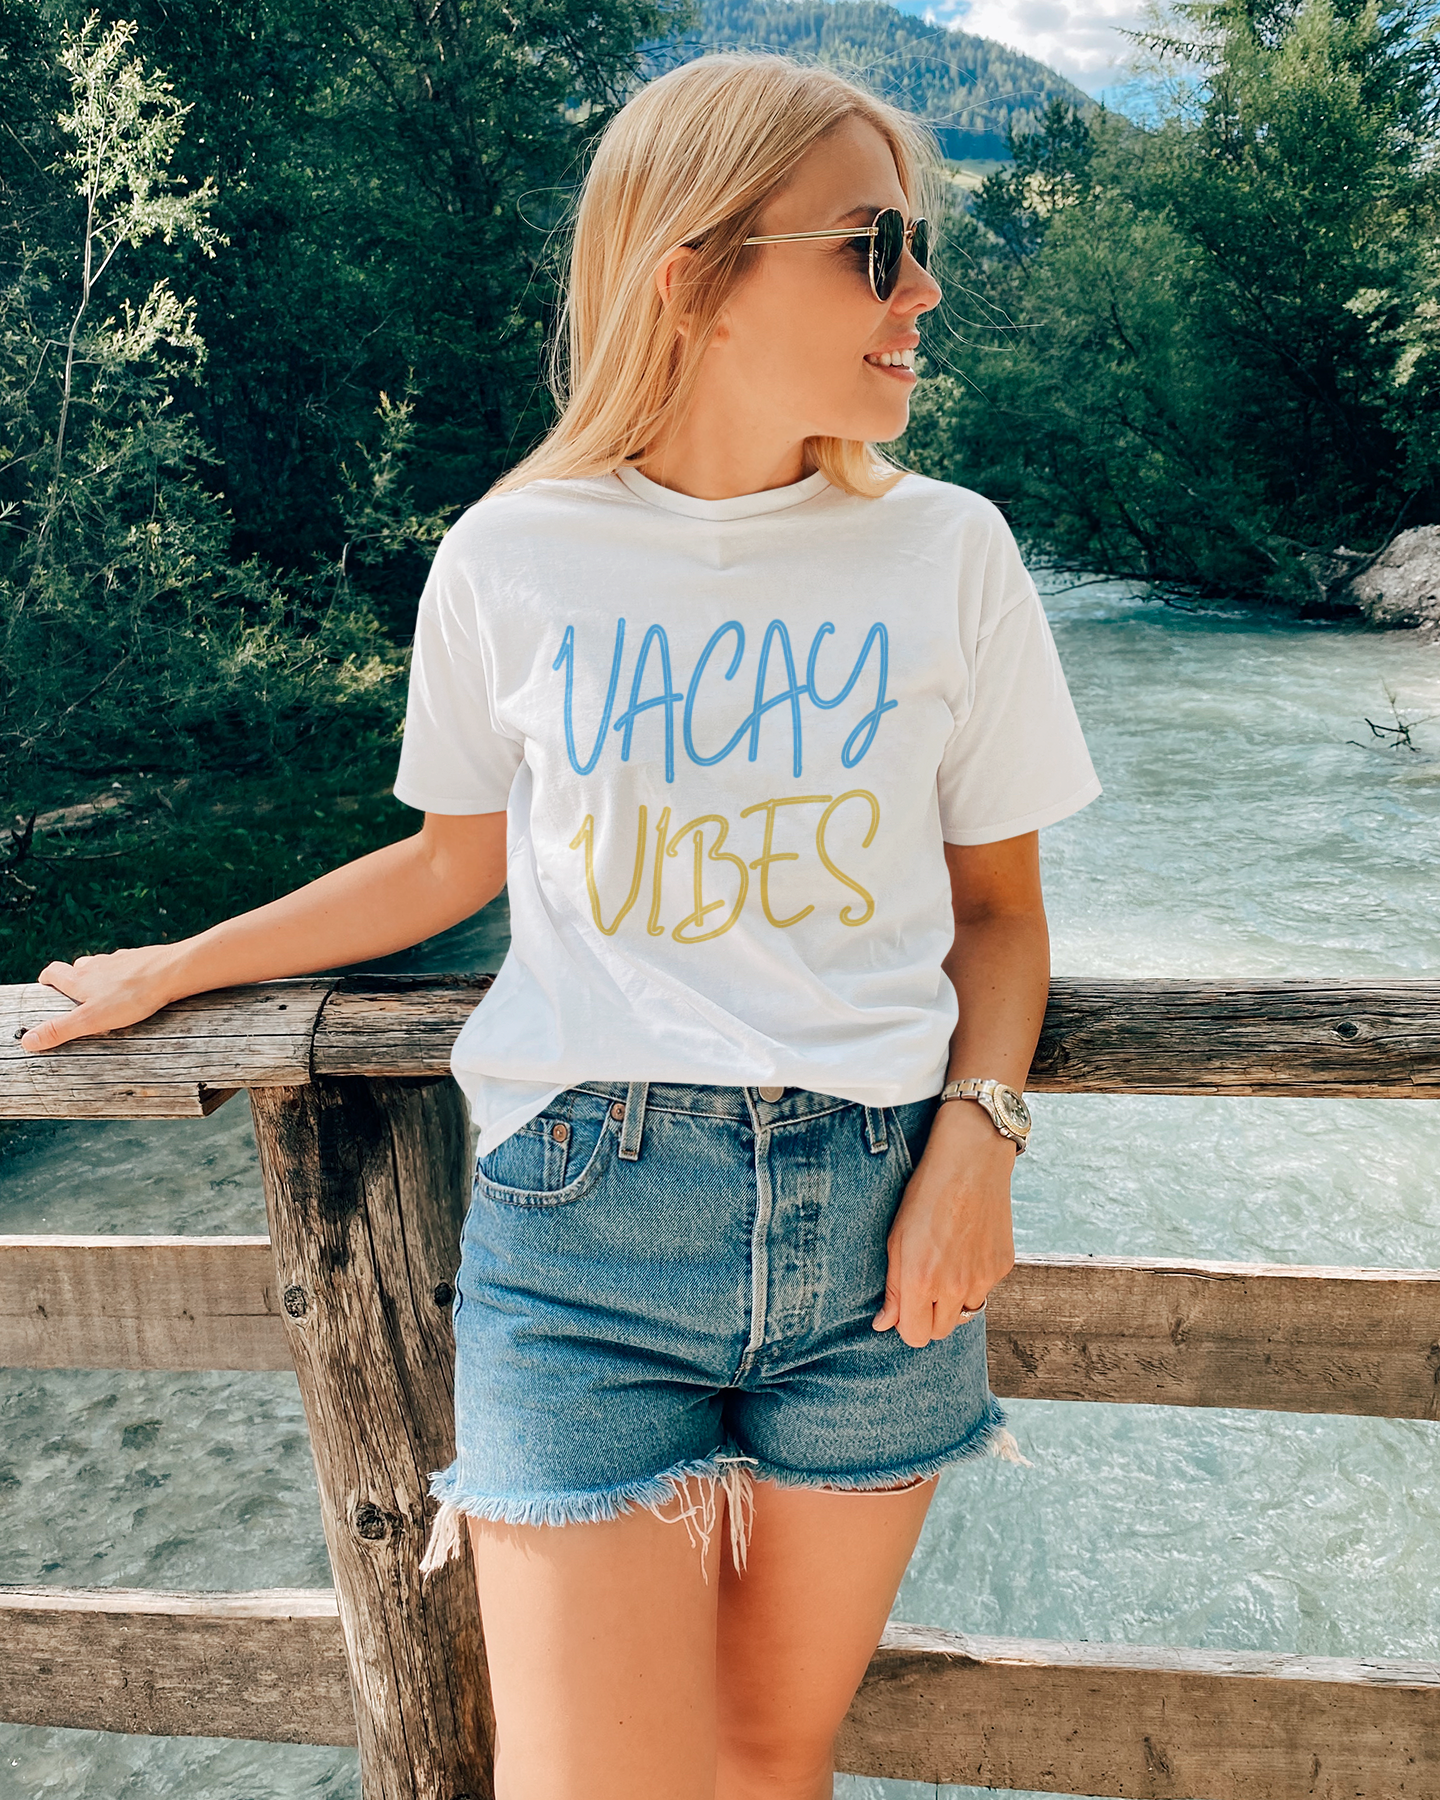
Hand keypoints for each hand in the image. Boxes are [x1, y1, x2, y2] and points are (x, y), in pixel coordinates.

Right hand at [20, 944, 187, 1052]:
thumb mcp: (90, 1019)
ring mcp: (121, 960)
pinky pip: (129, 966)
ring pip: (103, 966)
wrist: (172, 972)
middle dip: (73, 979)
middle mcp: (97, 965)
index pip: (54, 972)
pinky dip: (125, 975)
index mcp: (80, 978)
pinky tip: (135, 986)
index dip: (47, 979)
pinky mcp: (143, 960)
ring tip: (105, 994)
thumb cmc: (131, 997)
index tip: (45, 986)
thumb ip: (60, 1029)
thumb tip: (27, 1040)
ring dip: (100, 976)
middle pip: (78, 967)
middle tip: (75, 996)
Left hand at [872, 1099, 1016, 1347]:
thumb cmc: (925, 1195)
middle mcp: (954, 1286)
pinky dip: (975, 1278)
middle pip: (940, 1331)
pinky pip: (985, 1288)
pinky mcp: (1003, 1266)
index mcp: (921, 1280)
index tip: (905, 1306)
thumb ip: (893, 1288)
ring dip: (954, 1300)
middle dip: (929, 1316)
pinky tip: (967, 1246)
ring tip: (947, 1262)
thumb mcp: (896, 1238)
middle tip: (924, 1286)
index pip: (915, 1336)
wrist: (970, 1161)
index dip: (906, 1325)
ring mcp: (983, 1278)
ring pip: (965, 1312)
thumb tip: (885, 1325)